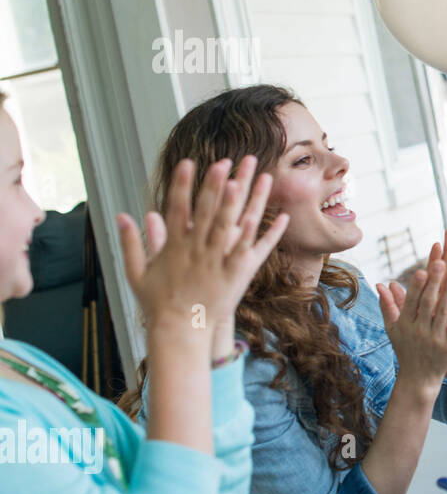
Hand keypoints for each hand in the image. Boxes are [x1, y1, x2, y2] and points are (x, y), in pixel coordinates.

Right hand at [117, 156, 287, 337]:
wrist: (180, 333)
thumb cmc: (158, 303)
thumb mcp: (136, 273)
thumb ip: (131, 242)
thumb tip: (123, 215)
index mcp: (173, 247)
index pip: (176, 209)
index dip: (182, 185)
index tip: (187, 162)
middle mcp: (196, 251)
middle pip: (208, 212)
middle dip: (216, 185)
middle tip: (224, 160)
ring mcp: (218, 262)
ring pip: (232, 227)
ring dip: (241, 202)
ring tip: (250, 178)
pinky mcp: (237, 275)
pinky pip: (253, 250)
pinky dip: (263, 234)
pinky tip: (275, 216)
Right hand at [376, 259, 446, 396]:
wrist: (418, 378)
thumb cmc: (406, 349)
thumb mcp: (393, 329)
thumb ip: (388, 306)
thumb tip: (380, 284)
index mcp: (406, 324)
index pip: (412, 301)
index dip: (417, 285)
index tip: (423, 269)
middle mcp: (419, 330)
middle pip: (428, 303)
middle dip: (434, 282)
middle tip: (441, 262)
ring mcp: (435, 338)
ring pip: (443, 312)